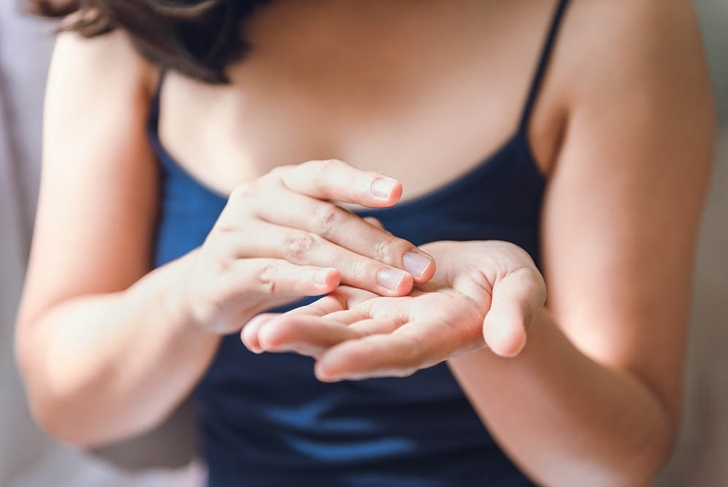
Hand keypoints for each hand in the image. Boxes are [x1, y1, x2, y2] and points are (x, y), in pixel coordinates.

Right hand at [177, 159, 435, 334]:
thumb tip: (394, 241)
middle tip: (419, 269)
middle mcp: (256, 198)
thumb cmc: (271, 257)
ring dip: (354, 268)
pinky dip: (303, 280)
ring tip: (394, 285)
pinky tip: (331, 287)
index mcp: (282, 182)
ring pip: (304, 247)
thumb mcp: (307, 237)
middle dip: (377, 246)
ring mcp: (236, 233)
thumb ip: (344, 232)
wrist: (208, 289)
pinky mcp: (223, 272)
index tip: (398, 192)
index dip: (361, 182)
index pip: (325, 175)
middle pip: (325, 218)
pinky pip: (270, 274)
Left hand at [241, 240, 545, 380]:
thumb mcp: (521, 292)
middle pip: (350, 342)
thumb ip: (514, 315)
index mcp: (438, 335)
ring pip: (332, 323)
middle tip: (261, 340)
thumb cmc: (511, 285)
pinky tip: (264, 305)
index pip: (400, 352)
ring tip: (249, 333)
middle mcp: (400, 333)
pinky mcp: (368, 296)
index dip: (365, 359)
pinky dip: (303, 301)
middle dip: (306, 342)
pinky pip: (331, 298)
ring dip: (291, 327)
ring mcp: (380, 316)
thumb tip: (510, 343)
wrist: (485, 278)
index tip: (328, 366)